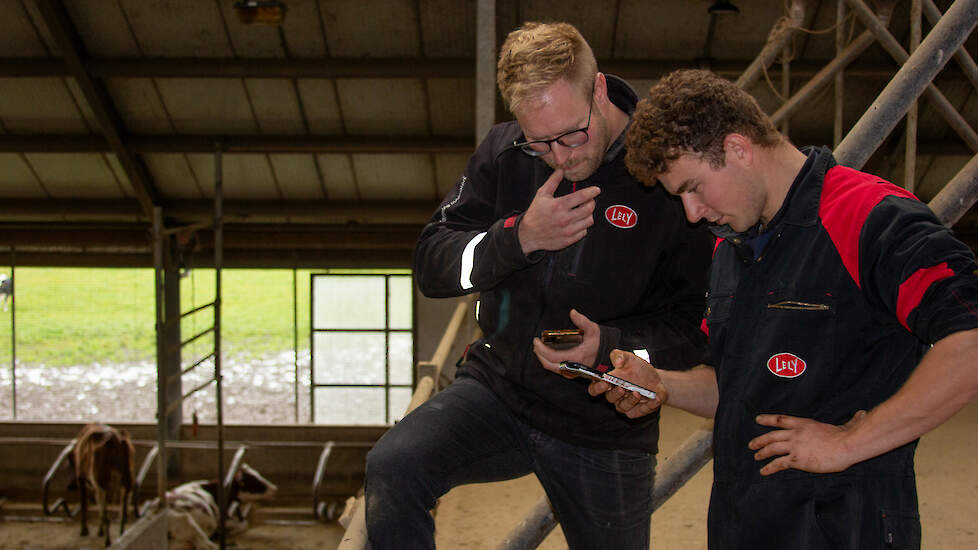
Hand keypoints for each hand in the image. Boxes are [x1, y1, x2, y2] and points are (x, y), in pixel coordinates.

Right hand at [518, 168, 600, 254]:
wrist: (528, 234)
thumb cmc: (535, 214)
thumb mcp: (541, 195)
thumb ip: (553, 182)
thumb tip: (561, 171)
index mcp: (558, 205)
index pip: (582, 196)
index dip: (592, 192)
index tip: (596, 190)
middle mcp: (564, 218)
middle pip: (589, 208)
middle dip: (592, 202)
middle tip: (589, 200)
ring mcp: (567, 230)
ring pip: (589, 221)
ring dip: (589, 214)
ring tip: (583, 211)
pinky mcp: (568, 240)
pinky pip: (584, 232)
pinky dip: (583, 226)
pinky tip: (577, 222)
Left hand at [534, 309, 600, 377]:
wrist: (608, 356)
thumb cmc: (599, 343)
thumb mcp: (592, 330)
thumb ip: (582, 321)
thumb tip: (573, 312)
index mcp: (576, 357)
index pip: (552, 356)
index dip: (541, 349)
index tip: (536, 340)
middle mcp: (572, 367)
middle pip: (548, 364)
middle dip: (539, 354)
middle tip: (536, 344)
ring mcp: (571, 371)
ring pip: (551, 368)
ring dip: (543, 358)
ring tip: (539, 348)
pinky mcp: (571, 372)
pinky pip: (556, 369)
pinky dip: (549, 361)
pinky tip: (547, 353)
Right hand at [588, 349, 666, 418]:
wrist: (655, 378)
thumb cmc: (637, 369)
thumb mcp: (629, 358)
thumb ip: (619, 356)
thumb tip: (617, 362)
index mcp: (608, 383)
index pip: (595, 389)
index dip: (597, 387)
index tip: (605, 381)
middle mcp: (614, 395)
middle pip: (609, 398)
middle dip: (615, 393)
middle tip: (621, 387)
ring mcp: (625, 405)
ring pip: (622, 407)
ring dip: (630, 400)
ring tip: (637, 392)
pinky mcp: (637, 411)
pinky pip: (639, 412)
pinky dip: (647, 407)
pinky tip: (654, 399)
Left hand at [749, 410, 867, 474]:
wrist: (845, 445)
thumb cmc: (847, 436)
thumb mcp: (845, 425)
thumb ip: (850, 420)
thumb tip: (862, 414)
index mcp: (803, 424)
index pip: (780, 420)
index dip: (767, 419)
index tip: (757, 419)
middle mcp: (795, 433)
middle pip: (772, 435)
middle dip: (760, 440)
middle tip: (751, 444)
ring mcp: (794, 446)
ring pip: (772, 448)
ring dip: (762, 453)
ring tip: (756, 456)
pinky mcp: (796, 459)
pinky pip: (778, 464)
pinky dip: (769, 467)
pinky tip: (763, 471)